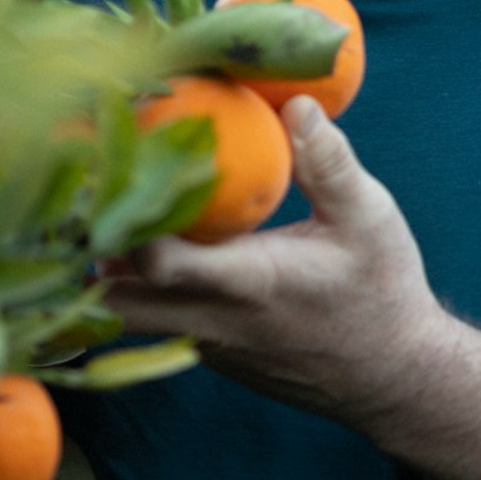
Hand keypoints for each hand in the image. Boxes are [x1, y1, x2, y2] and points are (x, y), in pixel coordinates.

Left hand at [103, 98, 450, 428]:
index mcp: (247, 283)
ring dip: (107, 269)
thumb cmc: (382, 292)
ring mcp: (203, 344)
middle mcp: (212, 321)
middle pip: (111, 301)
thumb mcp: (370, 219)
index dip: (124, 218)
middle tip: (89, 191)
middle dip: (88, 250)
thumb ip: (329, 163)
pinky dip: (138, 286)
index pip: (157, 263)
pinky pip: (153, 322)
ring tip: (111, 209)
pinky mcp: (208, 353)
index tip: (114, 165)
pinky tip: (151, 240)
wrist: (392, 376)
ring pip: (122, 316)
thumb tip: (297, 103)